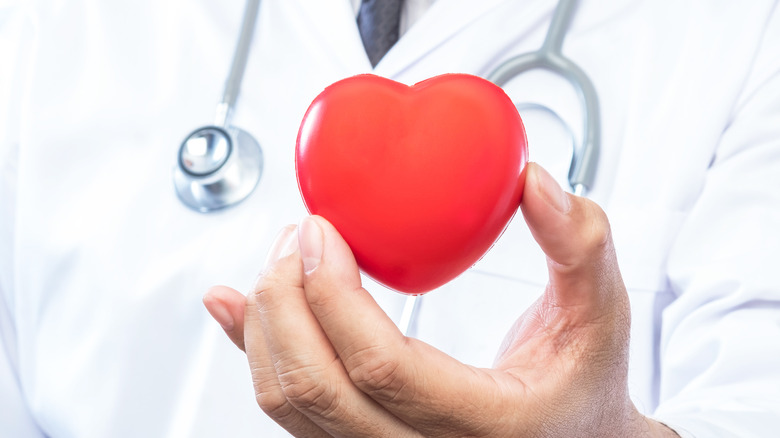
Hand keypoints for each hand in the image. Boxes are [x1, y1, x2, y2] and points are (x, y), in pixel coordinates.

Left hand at [204, 163, 678, 436]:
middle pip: (317, 389)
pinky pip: (289, 409)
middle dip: (287, 301)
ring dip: (265, 324)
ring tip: (279, 260)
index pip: (382, 368)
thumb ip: (578, 244)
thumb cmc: (584, 383)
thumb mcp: (601, 312)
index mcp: (485, 426)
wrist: (574, 437)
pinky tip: (235, 308)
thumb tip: (535, 184)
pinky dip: (253, 351)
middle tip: (295, 238)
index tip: (321, 232)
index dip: (334, 296)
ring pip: (289, 406)